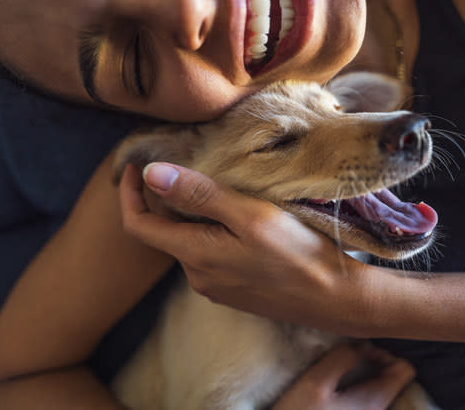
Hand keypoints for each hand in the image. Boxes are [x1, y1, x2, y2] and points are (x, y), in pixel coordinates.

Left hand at [118, 163, 374, 334]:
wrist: (335, 298)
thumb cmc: (298, 253)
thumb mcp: (250, 215)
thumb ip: (200, 195)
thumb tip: (151, 173)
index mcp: (194, 255)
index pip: (138, 225)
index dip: (129, 194)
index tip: (135, 166)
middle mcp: (197, 276)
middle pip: (166, 232)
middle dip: (168, 200)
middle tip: (189, 166)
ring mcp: (216, 287)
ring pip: (190, 243)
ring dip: (195, 216)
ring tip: (222, 189)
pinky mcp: (234, 291)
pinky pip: (210, 256)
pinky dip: (213, 233)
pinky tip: (240, 219)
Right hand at [273, 344, 415, 409]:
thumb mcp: (315, 382)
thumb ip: (342, 358)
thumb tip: (361, 344)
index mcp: (375, 402)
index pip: (405, 369)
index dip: (385, 354)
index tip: (359, 352)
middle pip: (392, 379)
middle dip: (372, 363)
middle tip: (345, 358)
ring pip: (377, 389)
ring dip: (360, 375)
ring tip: (337, 370)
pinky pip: (364, 400)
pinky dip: (354, 388)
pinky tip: (333, 388)